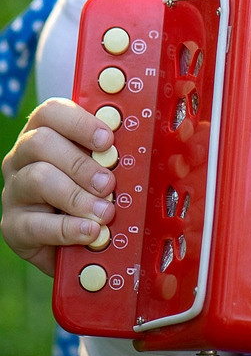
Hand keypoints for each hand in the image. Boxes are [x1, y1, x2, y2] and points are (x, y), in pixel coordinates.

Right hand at [1, 97, 116, 275]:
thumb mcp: (98, 168)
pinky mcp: (14, 225)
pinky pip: (36, 223)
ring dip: (77, 196)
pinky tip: (89, 231)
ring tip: (104, 212)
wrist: (69, 243)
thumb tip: (131, 148)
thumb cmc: (87, 193)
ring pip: (37, 179)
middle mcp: (21, 158)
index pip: (51, 112)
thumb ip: (107, 155)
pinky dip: (68, 228)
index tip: (107, 140)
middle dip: (80, 163)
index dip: (80, 122)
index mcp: (42, 133)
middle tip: (108, 183)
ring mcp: (14, 191)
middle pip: (41, 142)